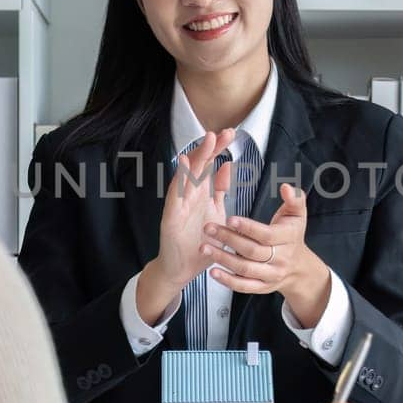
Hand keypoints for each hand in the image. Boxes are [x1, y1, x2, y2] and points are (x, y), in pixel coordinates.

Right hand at [138, 129, 235, 321]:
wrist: (180, 270)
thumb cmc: (198, 244)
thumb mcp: (216, 214)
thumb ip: (220, 192)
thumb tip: (227, 167)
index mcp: (202, 194)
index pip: (211, 165)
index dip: (219, 149)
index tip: (232, 133)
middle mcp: (190, 195)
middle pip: (200, 165)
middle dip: (212, 148)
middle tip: (224, 132)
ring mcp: (179, 204)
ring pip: (188, 175)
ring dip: (198, 157)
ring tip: (208, 140)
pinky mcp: (171, 216)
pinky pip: (175, 194)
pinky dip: (179, 179)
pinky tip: (183, 164)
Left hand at [203, 183, 330, 325]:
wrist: (299, 267)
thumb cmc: (293, 235)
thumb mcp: (298, 214)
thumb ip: (294, 198)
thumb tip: (285, 187)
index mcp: (288, 238)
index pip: (266, 234)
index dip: (247, 227)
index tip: (230, 219)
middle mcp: (281, 259)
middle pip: (252, 251)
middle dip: (228, 239)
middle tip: (208, 228)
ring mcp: (271, 275)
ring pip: (245, 269)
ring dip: (223, 259)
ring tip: (205, 247)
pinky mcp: (262, 287)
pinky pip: (244, 286)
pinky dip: (227, 280)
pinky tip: (213, 271)